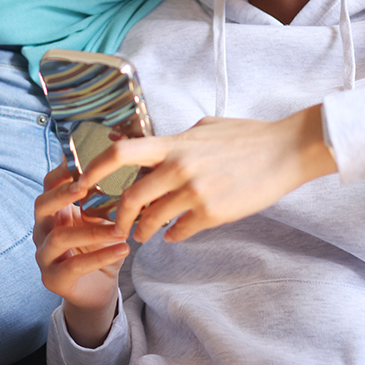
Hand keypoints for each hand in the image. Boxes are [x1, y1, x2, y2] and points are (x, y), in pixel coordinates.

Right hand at [34, 164, 126, 347]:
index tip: (80, 158)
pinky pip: (74, 266)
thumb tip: (121, 167)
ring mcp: (45, 255)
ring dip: (90, 231)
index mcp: (53, 211)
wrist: (98, 287)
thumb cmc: (99, 247)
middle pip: (41, 206)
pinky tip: (123, 249)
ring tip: (119, 228)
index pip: (49, 185)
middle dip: (61, 194)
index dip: (62, 172)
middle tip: (84, 187)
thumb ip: (102, 198)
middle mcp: (43, 230)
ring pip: (58, 237)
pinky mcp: (53, 279)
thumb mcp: (100, 219)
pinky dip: (100, 256)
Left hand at [76, 108, 334, 244]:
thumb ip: (178, 140)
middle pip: (132, 198)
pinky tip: (175, 234)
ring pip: (154, 221)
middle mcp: (179, 167)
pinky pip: (180, 232)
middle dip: (119, 218)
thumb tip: (159, 149)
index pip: (120, 153)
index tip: (79, 183)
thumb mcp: (205, 128)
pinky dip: (173, 236)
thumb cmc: (247, 135)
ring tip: (145, 234)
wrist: (285, 151)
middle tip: (117, 226)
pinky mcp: (213, 213)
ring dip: (145, 231)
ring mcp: (195, 192)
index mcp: (173, 143)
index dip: (93, 169)